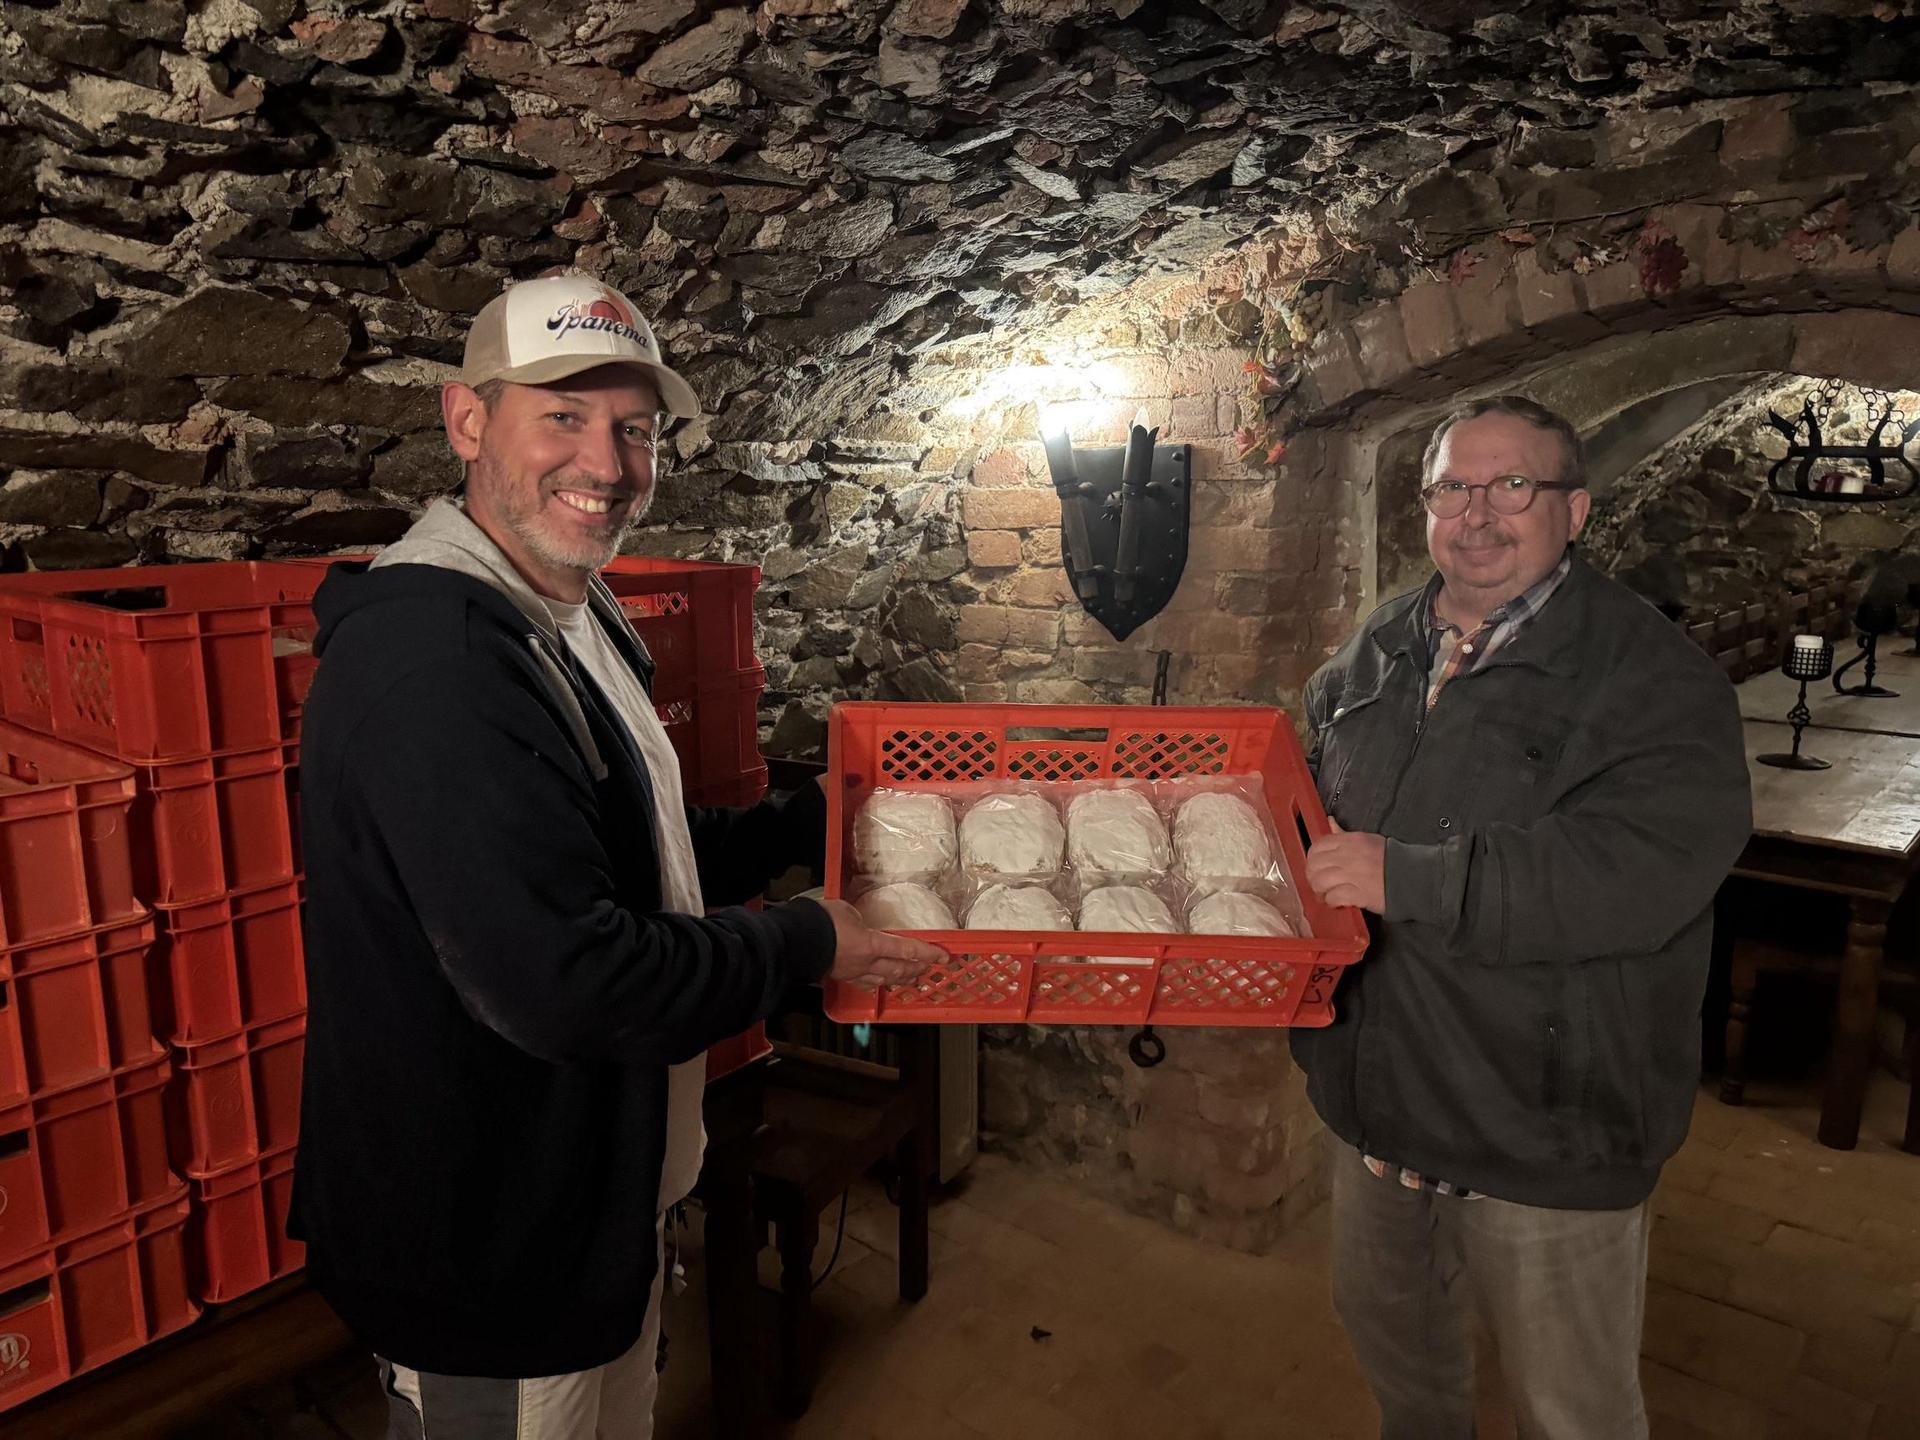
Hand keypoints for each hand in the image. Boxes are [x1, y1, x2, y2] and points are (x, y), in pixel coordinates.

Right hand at [816, 898, 945, 989]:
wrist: (796, 940)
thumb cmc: (821, 922)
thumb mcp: (847, 911)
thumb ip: (860, 920)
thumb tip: (860, 925)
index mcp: (873, 945)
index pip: (908, 950)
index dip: (928, 953)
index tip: (944, 957)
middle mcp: (867, 963)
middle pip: (900, 970)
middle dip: (917, 970)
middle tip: (929, 969)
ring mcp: (854, 973)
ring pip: (883, 980)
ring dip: (900, 980)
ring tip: (911, 979)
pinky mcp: (840, 977)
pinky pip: (864, 983)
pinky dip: (876, 983)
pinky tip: (878, 984)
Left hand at [1305, 818, 1387, 913]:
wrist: (1413, 877)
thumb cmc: (1390, 859)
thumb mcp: (1367, 840)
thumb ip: (1344, 834)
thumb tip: (1329, 821)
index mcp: (1350, 841)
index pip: (1317, 846)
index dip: (1312, 859)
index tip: (1316, 867)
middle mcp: (1348, 856)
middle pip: (1315, 866)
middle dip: (1313, 877)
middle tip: (1319, 884)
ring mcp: (1352, 875)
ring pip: (1320, 882)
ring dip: (1320, 891)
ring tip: (1326, 894)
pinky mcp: (1358, 894)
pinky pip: (1333, 897)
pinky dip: (1331, 901)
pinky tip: (1336, 902)